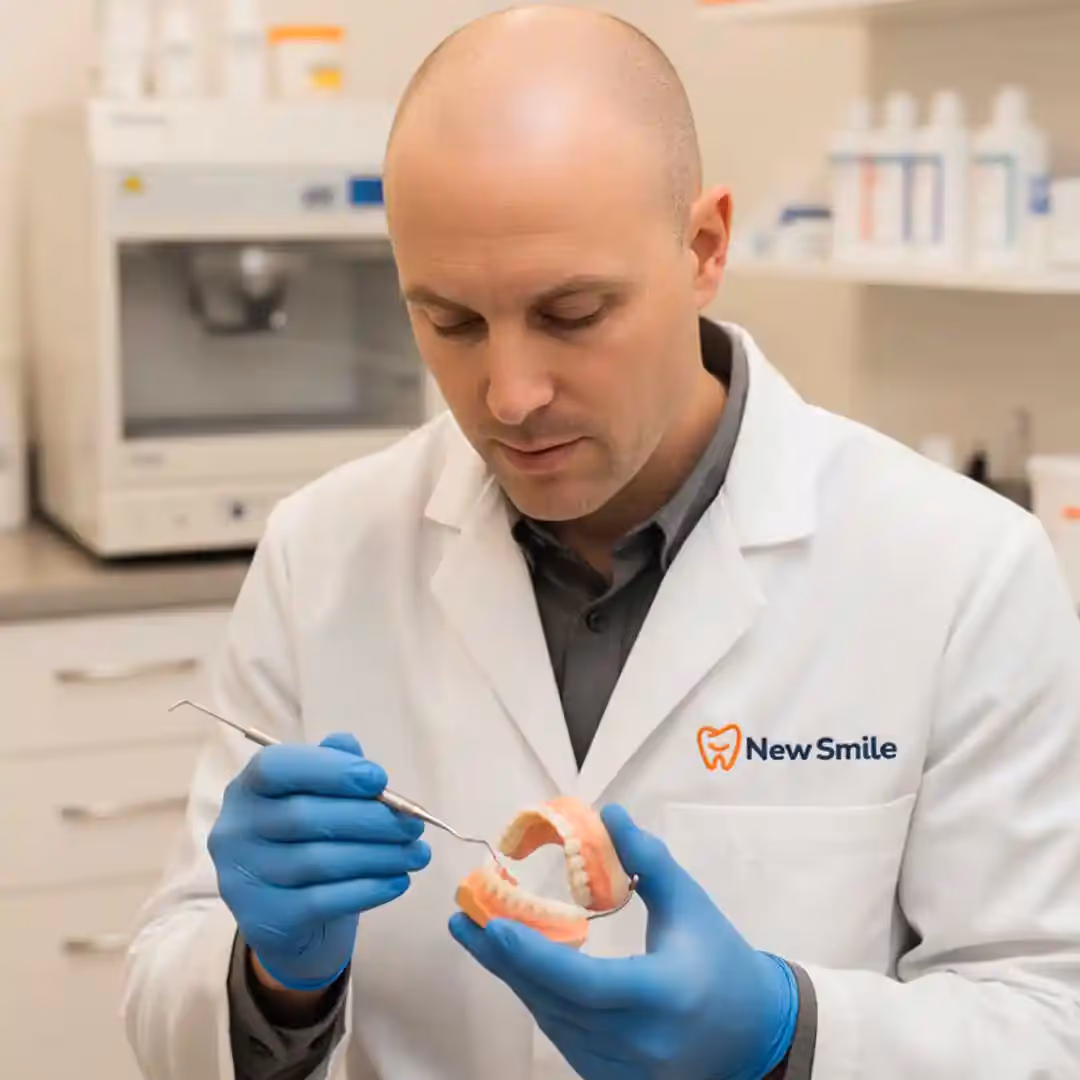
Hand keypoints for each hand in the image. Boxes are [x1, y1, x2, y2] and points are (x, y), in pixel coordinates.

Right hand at [209, 733, 430, 990]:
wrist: (291, 920)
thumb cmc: (309, 842)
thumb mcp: (319, 798)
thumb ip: (333, 766)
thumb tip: (350, 746)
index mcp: (247, 789)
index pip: (276, 768)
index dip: (329, 770)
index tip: (379, 779)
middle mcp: (235, 831)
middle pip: (305, 817)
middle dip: (371, 819)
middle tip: (415, 824)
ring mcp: (243, 880)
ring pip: (320, 861)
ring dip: (380, 855)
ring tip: (417, 854)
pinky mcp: (264, 919)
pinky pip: (323, 901)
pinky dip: (368, 889)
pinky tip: (399, 881)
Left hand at [449, 804, 796, 1079]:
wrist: (757, 1035)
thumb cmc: (723, 962)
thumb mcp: (691, 906)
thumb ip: (649, 861)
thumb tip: (609, 815)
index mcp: (661, 996)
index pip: (585, 983)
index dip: (536, 957)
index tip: (497, 926)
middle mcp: (638, 1043)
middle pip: (555, 1002)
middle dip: (505, 959)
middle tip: (467, 920)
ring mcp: (623, 1070)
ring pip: (553, 1022)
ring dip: (517, 978)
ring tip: (484, 936)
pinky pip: (564, 1037)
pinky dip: (540, 1000)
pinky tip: (519, 968)